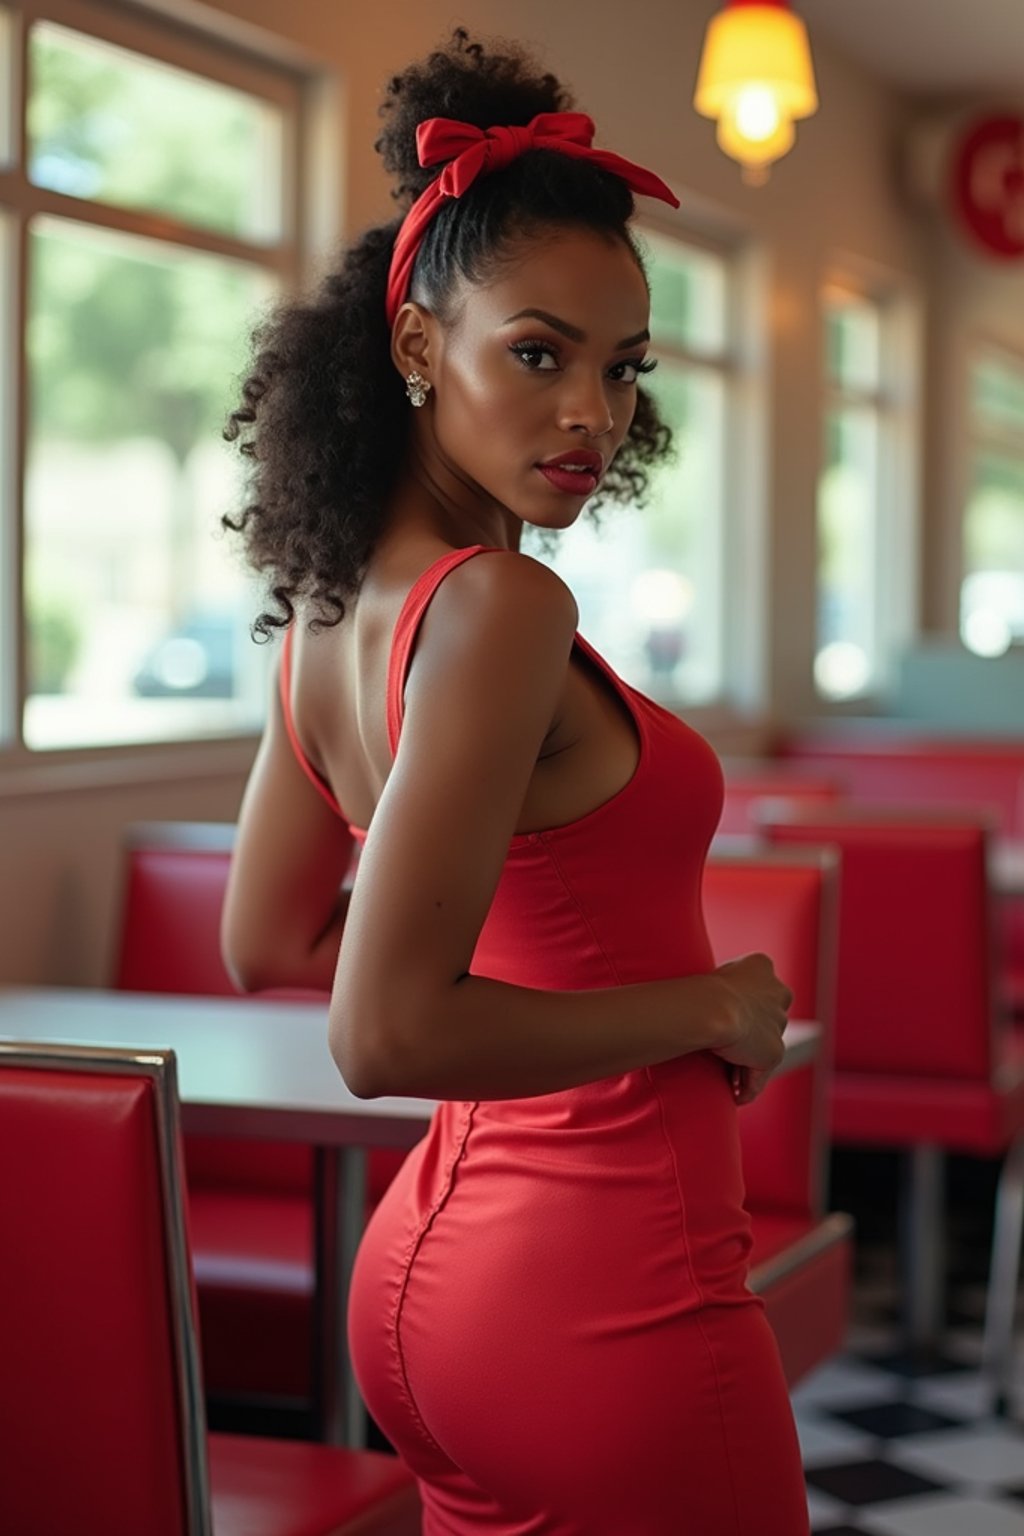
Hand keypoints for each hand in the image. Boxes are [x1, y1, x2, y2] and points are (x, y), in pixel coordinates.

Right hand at [708, 953, 792, 1103]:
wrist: (711, 1008)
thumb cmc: (697, 990)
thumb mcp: (708, 979)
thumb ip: (716, 989)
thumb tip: (691, 1004)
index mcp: (761, 967)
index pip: (755, 987)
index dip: (742, 1006)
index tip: (724, 1021)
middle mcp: (777, 993)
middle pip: (767, 1019)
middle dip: (752, 1036)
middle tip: (725, 1053)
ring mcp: (778, 1024)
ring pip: (764, 1049)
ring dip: (748, 1066)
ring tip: (728, 1082)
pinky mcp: (773, 1052)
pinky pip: (759, 1075)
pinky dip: (748, 1087)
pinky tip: (735, 1096)